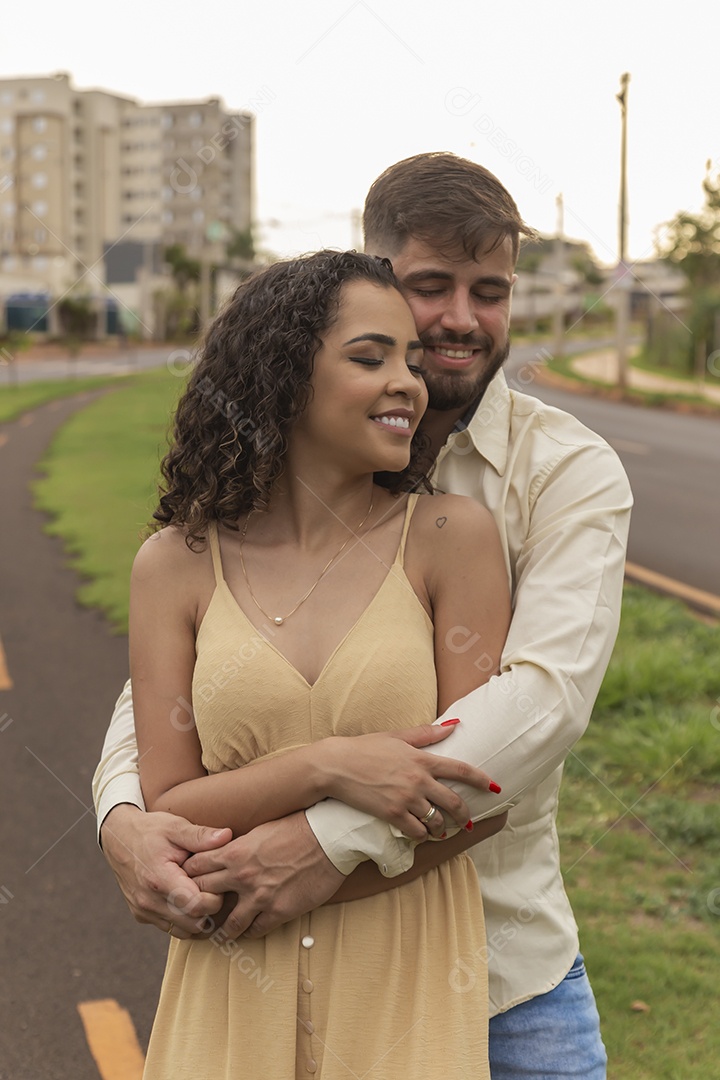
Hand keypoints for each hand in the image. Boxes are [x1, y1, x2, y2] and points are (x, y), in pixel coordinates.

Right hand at [100, 804, 231, 937]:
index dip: (215, 898)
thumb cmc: (150, 830)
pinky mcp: (141, 915)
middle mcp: (149, 901)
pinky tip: (189, 898)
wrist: (118, 837)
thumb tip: (227, 836)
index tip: (219, 882)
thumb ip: (201, 835)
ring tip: (203, 894)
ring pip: (184, 931)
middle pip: (194, 924)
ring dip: (199, 918)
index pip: (197, 906)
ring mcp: (144, 911)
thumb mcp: (175, 826)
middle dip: (211, 911)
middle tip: (216, 889)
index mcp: (159, 879)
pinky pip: (170, 928)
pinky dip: (184, 920)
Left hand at [184, 811, 344, 939]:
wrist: (328, 838)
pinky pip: (256, 930)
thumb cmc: (297, 827)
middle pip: (203, 895)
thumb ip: (239, 846)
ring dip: (222, 929)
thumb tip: (225, 852)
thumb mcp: (260, 830)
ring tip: (218, 933)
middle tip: (196, 909)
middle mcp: (242, 876)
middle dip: (197, 902)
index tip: (186, 881)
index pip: (195, 867)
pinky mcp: (279, 910)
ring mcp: (260, 896)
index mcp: (234, 852)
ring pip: (228, 924)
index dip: (188, 875)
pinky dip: (250, 931)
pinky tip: (250, 930)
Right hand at [319, 723, 495, 838]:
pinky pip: (417, 832)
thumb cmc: (365, 748)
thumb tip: (453, 725)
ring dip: (443, 828)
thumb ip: (426, 733)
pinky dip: (423, 835)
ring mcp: (406, 799)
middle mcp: (418, 780)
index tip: (495, 787)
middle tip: (467, 821)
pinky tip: (422, 834)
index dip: (482, 780)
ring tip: (442, 830)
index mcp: (422, 759)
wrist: (336, 766)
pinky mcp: (392, 815)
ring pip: (437, 821)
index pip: (461, 770)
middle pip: (454, 802)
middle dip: (465, 814)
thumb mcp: (397, 736)